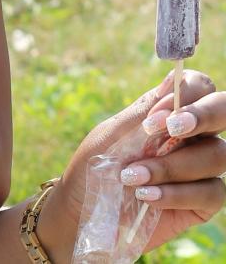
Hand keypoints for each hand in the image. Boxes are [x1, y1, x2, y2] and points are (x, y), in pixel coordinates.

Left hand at [40, 70, 225, 253]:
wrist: (82, 212)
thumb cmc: (93, 168)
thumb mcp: (111, 136)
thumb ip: (142, 113)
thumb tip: (170, 81)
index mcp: (168, 113)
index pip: (198, 86)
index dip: (187, 93)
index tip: (157, 116)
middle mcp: (192, 137)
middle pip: (224, 112)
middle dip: (204, 115)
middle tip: (173, 129)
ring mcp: (201, 169)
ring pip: (216, 155)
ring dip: (171, 165)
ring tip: (131, 177)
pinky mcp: (203, 201)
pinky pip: (211, 191)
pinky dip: (176, 193)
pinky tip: (146, 196)